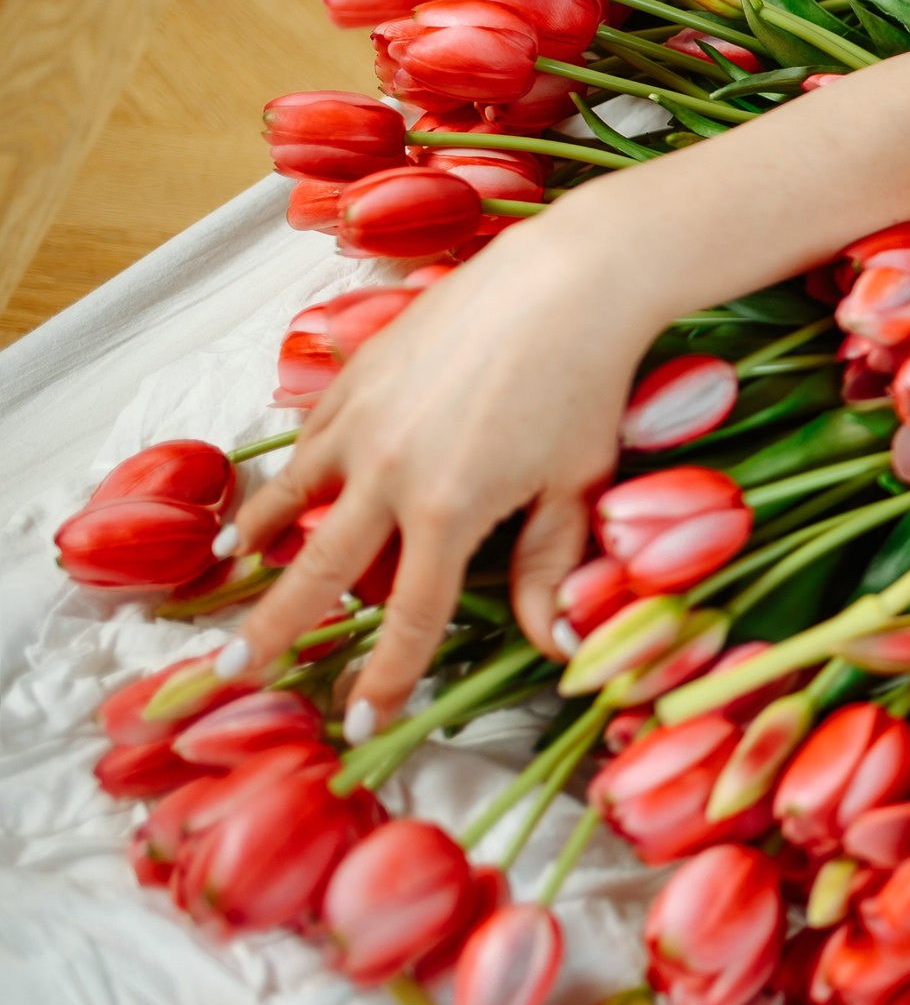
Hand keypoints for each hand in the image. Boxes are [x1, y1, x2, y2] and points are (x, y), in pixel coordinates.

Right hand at [222, 220, 655, 737]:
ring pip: (291, 496)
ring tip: (227, 579)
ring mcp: (364, 418)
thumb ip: (552, 567)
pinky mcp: (357, 373)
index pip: (410, 620)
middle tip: (233, 672)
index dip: (384, 679)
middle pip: (318, 571)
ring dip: (256, 542)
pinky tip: (269, 491)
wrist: (567, 280)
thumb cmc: (586, 384)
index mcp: (450, 510)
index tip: (359, 724)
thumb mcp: (579, 485)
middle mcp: (390, 470)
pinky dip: (284, 472)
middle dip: (276, 630)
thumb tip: (550, 644)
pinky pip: (308, 437)